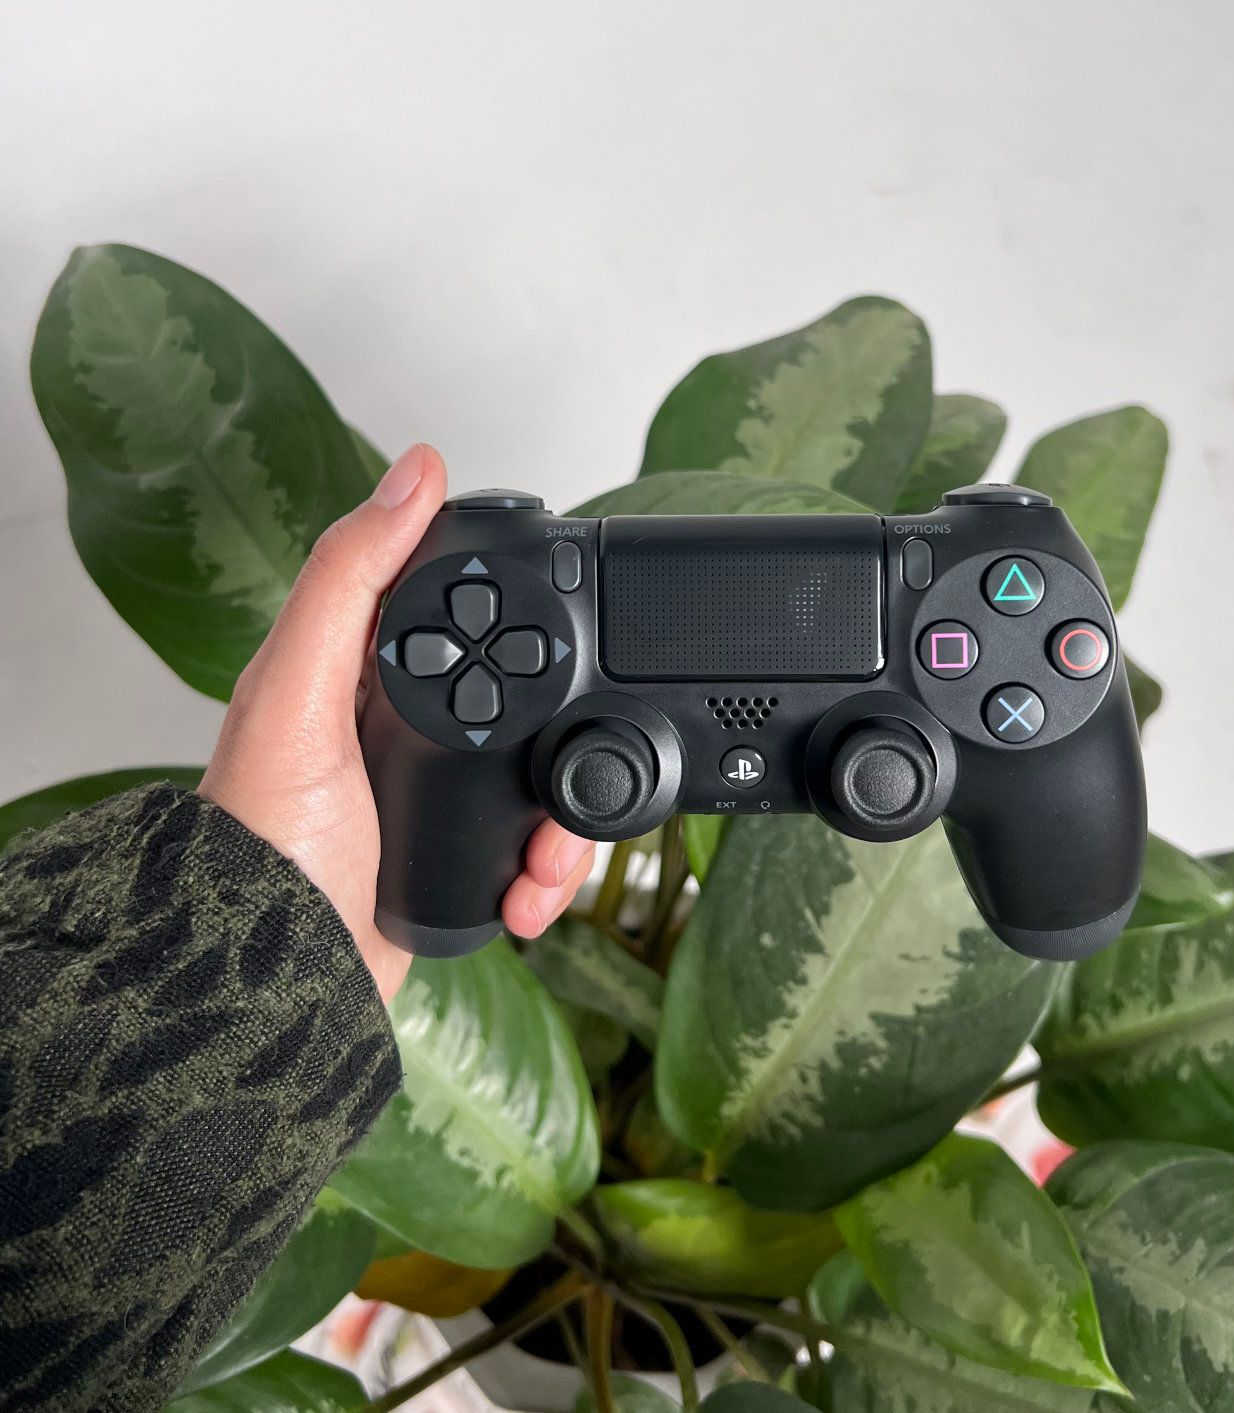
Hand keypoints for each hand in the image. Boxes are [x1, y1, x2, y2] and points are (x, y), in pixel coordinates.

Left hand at [199, 444, 594, 1001]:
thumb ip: (348, 581)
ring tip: (545, 851)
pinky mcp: (460, 855)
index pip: (444, 600)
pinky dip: (548, 871)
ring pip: (540, 775)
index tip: (560, 588)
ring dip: (564, 817)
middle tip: (575, 749)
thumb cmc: (265, 843)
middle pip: (516, 694)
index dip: (502, 589)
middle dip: (562, 724)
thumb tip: (414, 470)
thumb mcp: (297, 695)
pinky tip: (526, 890)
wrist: (277, 987)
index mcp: (352, 674)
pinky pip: (534, 846)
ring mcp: (434, 797)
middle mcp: (396, 730)